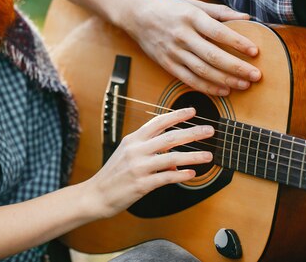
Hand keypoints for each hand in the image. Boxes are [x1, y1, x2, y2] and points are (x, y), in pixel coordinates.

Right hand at [84, 108, 213, 218]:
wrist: (96, 194)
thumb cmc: (113, 174)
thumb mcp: (127, 156)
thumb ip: (150, 153)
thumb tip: (174, 162)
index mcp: (133, 140)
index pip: (158, 122)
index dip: (176, 115)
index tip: (192, 111)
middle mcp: (136, 150)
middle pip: (170, 138)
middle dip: (193, 132)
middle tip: (209, 130)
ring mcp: (138, 167)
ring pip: (172, 158)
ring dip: (193, 156)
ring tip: (208, 155)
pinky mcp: (141, 184)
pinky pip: (166, 178)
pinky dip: (181, 176)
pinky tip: (191, 174)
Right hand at [124, 0, 260, 95]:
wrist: (137, 16)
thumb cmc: (169, 8)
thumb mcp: (193, 4)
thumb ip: (220, 11)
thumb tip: (247, 17)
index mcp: (190, 17)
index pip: (218, 31)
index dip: (237, 43)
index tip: (255, 51)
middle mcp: (182, 35)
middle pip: (212, 55)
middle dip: (236, 67)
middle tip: (255, 76)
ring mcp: (173, 52)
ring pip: (202, 70)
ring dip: (225, 80)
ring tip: (244, 85)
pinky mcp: (167, 64)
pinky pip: (189, 79)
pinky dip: (207, 87)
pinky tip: (223, 91)